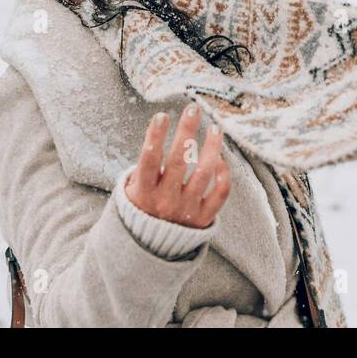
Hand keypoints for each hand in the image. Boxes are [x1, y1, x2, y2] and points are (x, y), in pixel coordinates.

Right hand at [125, 103, 230, 228]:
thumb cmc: (143, 207)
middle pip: (178, 161)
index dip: (154, 137)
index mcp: (144, 192)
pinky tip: (221, 158)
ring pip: (203, 173)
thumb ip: (143, 167)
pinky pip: (220, 192)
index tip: (161, 115)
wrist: (153, 249)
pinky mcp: (204, 218)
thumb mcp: (132, 191)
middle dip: (186, 131)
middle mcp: (166, 200)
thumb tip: (156, 132)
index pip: (148, 160)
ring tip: (215, 128)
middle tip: (193, 109)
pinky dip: (224, 174)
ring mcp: (187, 209)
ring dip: (211, 148)